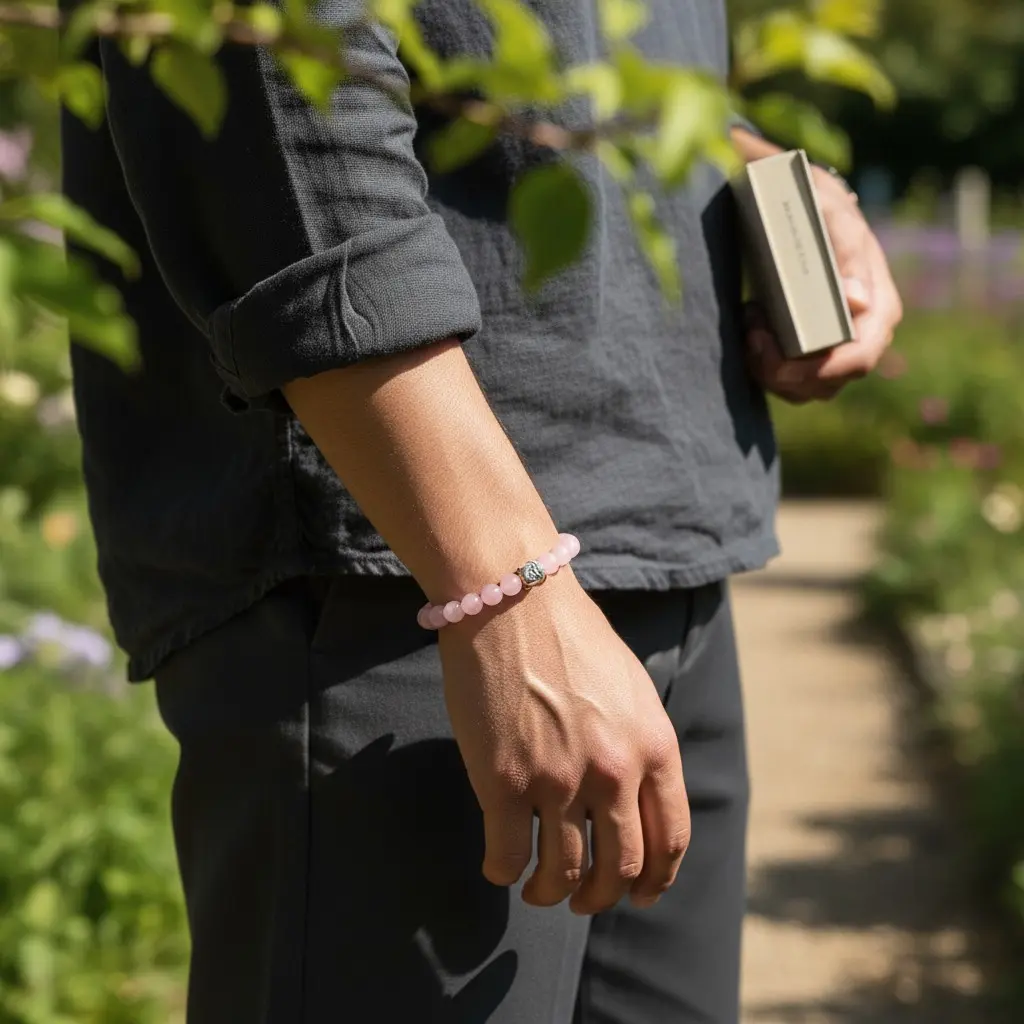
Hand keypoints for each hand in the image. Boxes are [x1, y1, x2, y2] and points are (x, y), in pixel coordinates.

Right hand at [438, 570, 688, 914]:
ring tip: (538, 892)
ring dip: (551, 894)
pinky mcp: (504, 781)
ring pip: (563, 873)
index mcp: (653, 745)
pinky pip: (508, 856)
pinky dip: (504, 873)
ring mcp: (559, 780)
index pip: (671, 837)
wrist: (513, 598)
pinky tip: (499, 868)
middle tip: (584, 901)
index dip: (658, 879)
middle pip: (620, 868)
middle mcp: (614, 771)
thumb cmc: (568, 633)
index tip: (643, 895)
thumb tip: (635, 793)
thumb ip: (640, 742)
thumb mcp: (630, 686)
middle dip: (602, 896)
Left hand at [746, 169, 902, 403]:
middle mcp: (860, 334)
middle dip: (784, 372)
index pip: (860, 358)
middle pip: (826, 382)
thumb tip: (858, 300)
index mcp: (878, 307)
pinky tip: (749, 329)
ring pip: (803, 388)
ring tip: (751, 325)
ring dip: (768, 370)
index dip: (824, 371)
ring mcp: (832, 346)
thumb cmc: (817, 205)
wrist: (790, 203)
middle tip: (753, 334)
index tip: (781, 364)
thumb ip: (846, 251)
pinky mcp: (805, 349)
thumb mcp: (831, 215)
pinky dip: (762, 364)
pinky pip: (785, 378)